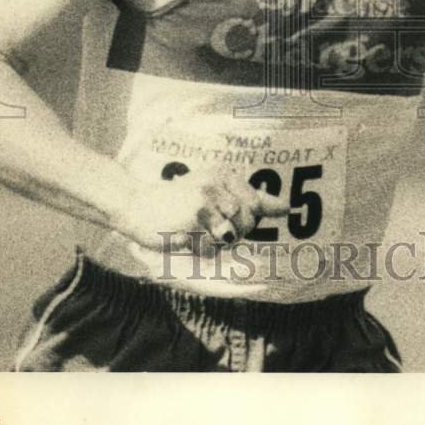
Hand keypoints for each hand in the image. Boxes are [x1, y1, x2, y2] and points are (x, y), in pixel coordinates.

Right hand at [111, 167, 289, 254]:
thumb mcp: (215, 191)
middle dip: (231, 234)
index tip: (222, 215)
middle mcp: (216, 184)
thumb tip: (288, 207)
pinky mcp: (191, 222)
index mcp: (224, 174)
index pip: (255, 206)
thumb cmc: (180, 202)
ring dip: (214, 242)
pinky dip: (199, 249)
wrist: (136, 204)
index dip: (243, 219)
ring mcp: (204, 202)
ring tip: (194, 229)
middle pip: (246, 224)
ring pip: (230, 238)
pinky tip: (183, 236)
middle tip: (204, 224)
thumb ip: (253, 201)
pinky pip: (210, 249)